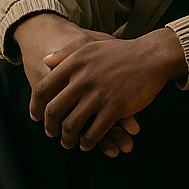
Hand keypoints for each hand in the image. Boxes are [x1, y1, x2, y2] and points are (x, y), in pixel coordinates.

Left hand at [14, 14, 141, 155]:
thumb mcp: (91, 44)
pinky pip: (94, 132)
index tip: (36, 116)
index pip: (43, 89)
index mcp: (74, 64)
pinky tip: (87, 144)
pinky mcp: (115, 108)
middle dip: (50, 127)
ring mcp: (99, 95)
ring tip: (69, 142)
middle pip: (54, 111)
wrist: (153, 56)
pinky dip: (88, 142)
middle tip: (52, 134)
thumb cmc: (122, 51)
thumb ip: (66, 52)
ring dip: (67, 138)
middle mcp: (83, 79)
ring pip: (72, 125)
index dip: (35, 106)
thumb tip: (44, 61)